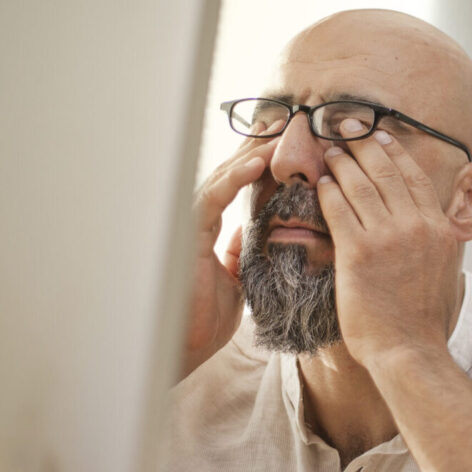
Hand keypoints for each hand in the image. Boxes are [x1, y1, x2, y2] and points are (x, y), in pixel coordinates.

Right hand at [180, 134, 276, 378]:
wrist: (185, 347)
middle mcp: (197, 220)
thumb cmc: (205, 318)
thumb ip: (238, 253)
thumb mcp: (235, 280)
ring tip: (279, 134)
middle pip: (229, 173)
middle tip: (286, 124)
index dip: (258, 163)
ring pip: (221, 177)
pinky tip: (257, 162)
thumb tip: (247, 232)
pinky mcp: (186, 233)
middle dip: (257, 147)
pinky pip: (213, 197)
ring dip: (251, 154)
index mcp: (210, 228)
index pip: (236, 186)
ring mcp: (189, 224)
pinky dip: (235, 178)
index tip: (286, 144)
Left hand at [316, 121, 460, 369]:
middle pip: (386, 172)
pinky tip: (320, 183)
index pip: (414, 177)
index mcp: (438, 229)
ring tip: (329, 150)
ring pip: (361, 185)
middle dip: (364, 144)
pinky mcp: (358, 253)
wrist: (410, 350)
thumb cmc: (422, 320)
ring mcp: (388, 238)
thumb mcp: (444, 271)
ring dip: (342, 163)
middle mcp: (416, 226)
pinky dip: (328, 192)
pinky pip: (338, 210)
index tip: (379, 136)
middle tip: (348, 126)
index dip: (394, 152)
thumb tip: (430, 228)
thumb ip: (435, 242)